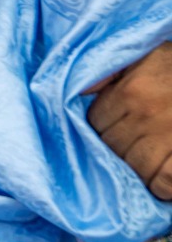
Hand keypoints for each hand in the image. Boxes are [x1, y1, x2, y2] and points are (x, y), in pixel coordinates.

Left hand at [90, 42, 171, 198]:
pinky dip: (160, 186)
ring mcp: (169, 137)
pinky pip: (165, 182)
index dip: (101, 128)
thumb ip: (110, 70)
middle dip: (115, 150)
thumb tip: (79, 91)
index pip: (96, 122)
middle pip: (112, 147)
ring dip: (135, 169)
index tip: (111, 128)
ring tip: (142, 162)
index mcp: (130, 91)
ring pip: (135, 166)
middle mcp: (145, 115)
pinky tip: (158, 181)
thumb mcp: (144, 55)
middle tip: (128, 147)